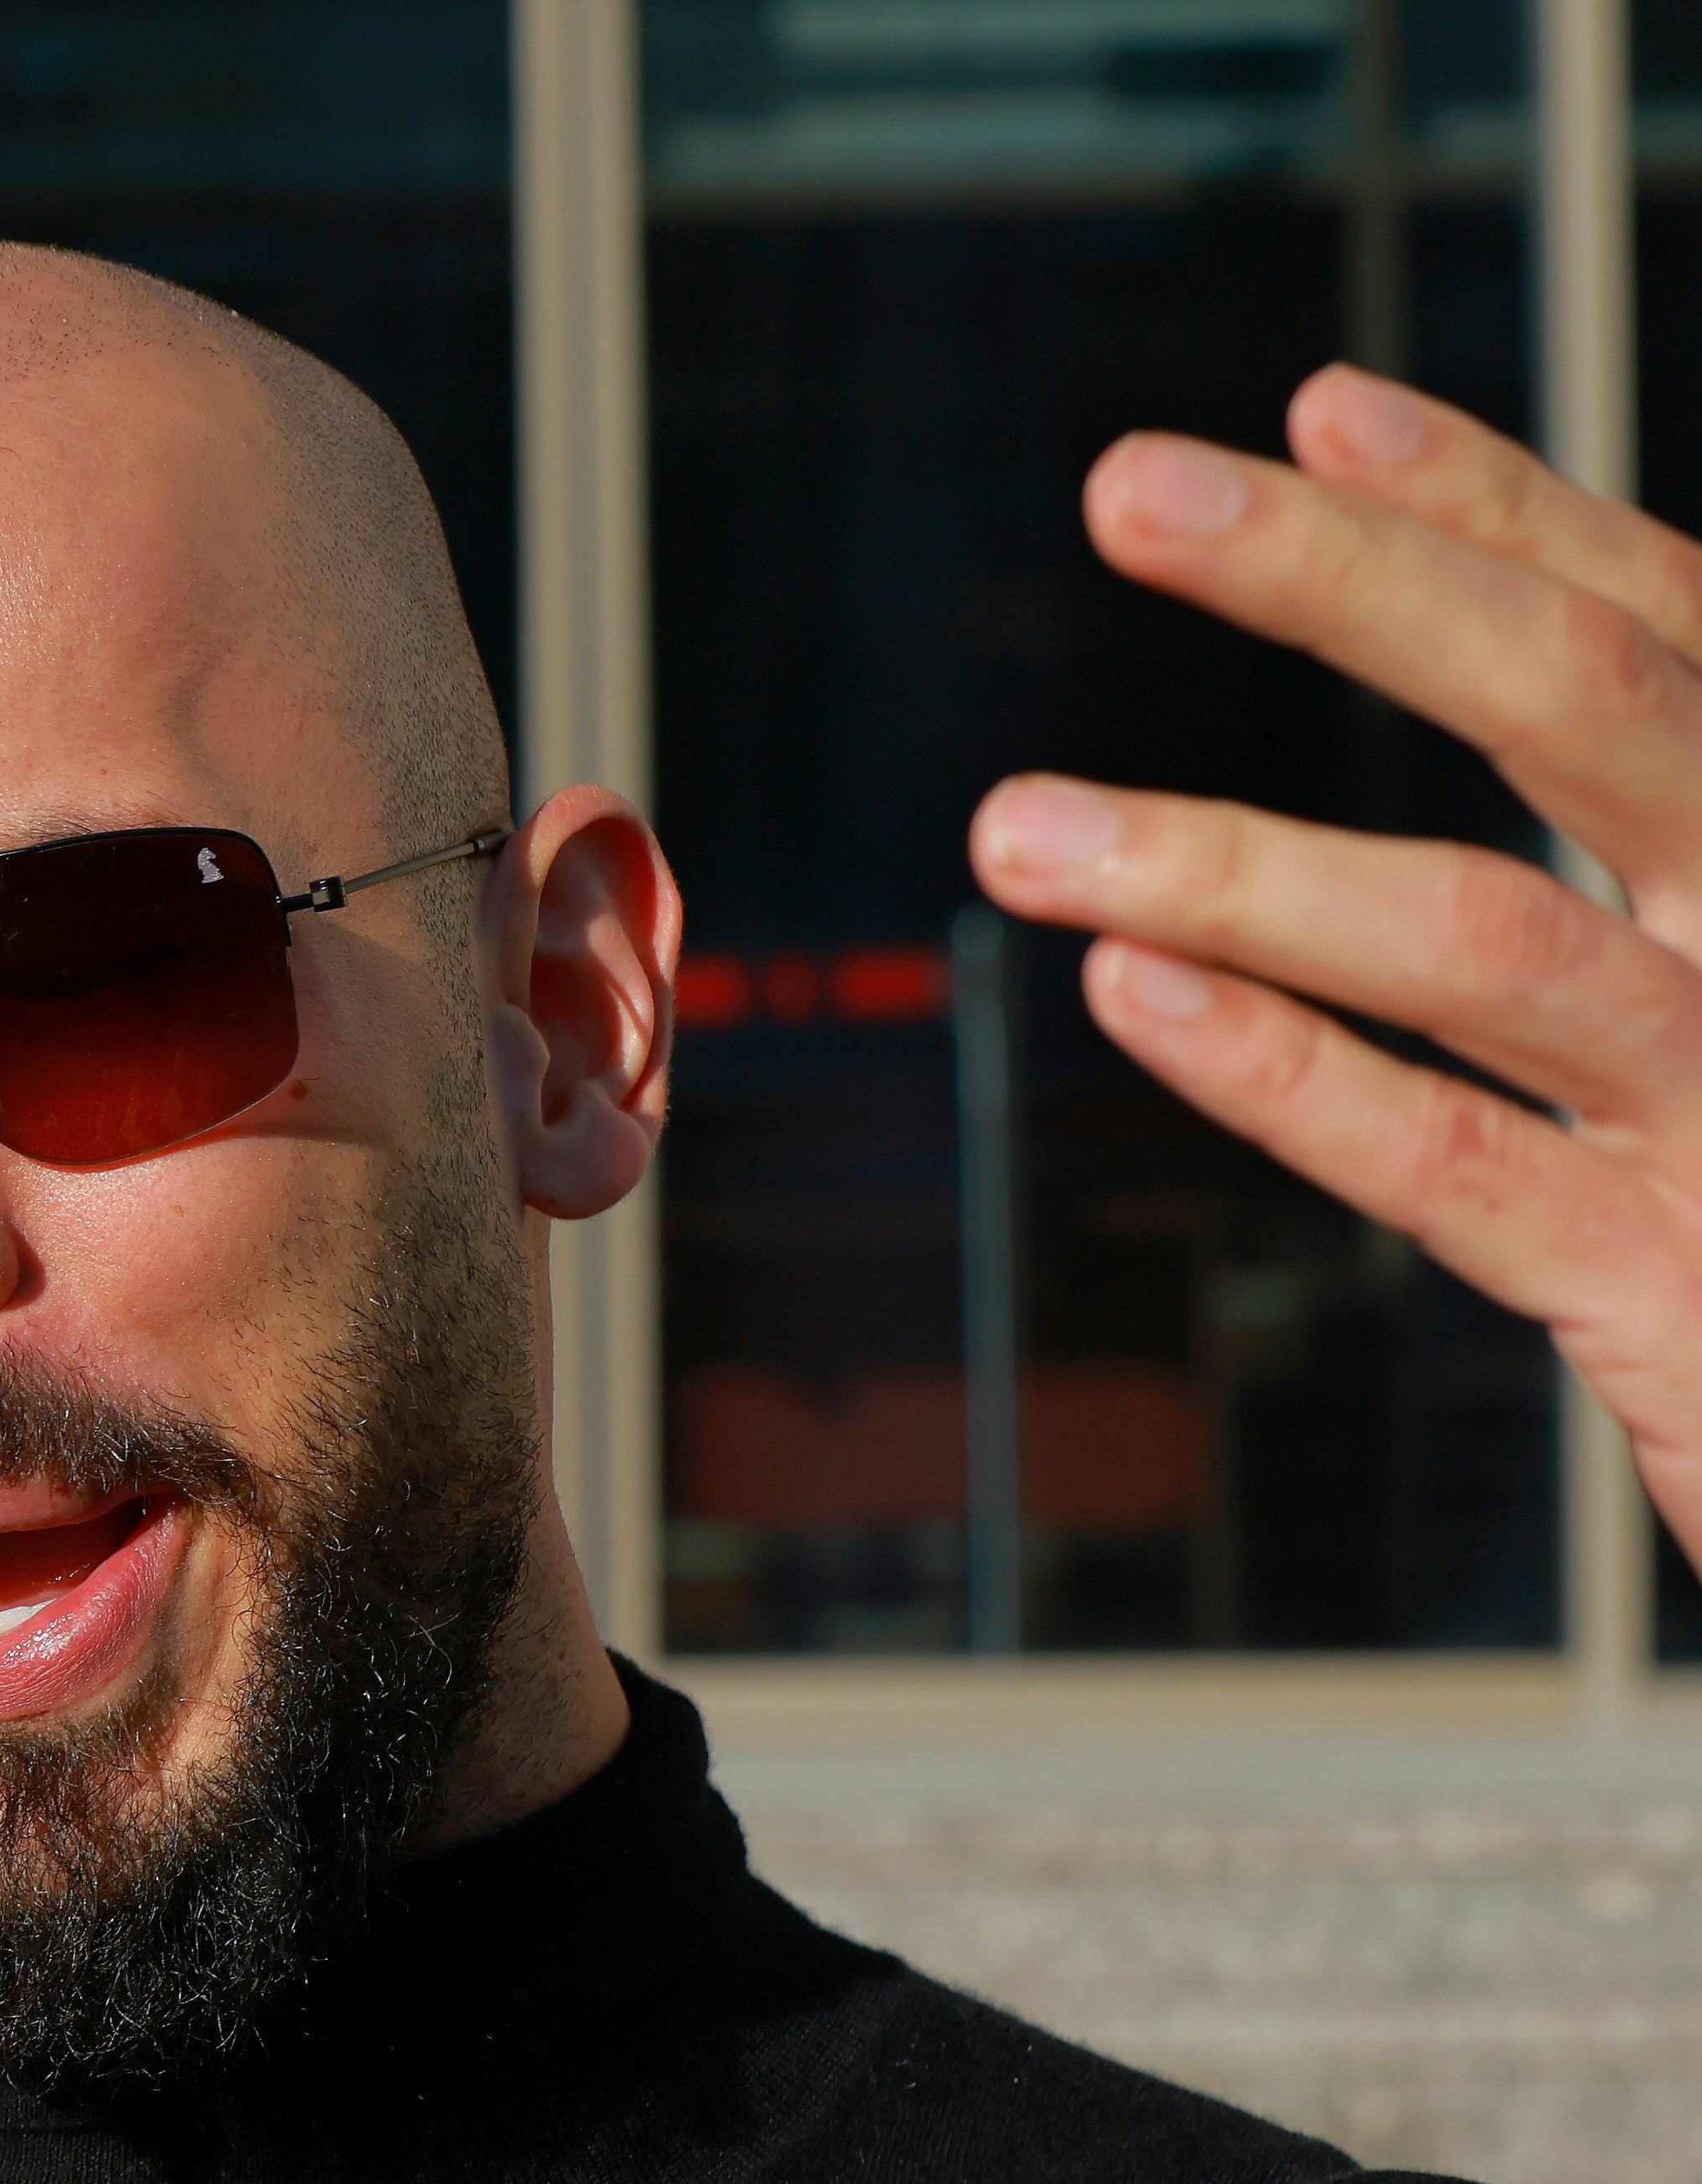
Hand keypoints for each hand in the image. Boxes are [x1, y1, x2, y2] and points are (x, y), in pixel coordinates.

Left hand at [970, 364, 1701, 1569]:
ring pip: (1486, 938)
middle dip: (1357, 584)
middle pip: (1589, 701)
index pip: (1660, 620)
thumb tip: (1494, 579)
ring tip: (1014, 825)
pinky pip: (1460, 1167)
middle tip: (1128, 489)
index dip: (1494, 509)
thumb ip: (1658, 789)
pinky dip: (1287, 1071)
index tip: (1318, 416)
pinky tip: (1133, 990)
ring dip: (1234, 861)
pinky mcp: (1680, 1299)